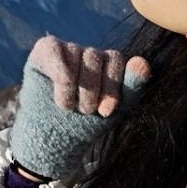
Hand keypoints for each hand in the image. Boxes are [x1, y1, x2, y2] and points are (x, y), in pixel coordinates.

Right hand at [8, 36, 150, 184]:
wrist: (54, 138)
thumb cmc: (84, 123)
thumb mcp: (113, 109)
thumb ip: (131, 86)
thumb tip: (142, 61)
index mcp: (106, 63)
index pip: (114, 58)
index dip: (111, 86)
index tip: (105, 112)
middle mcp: (86, 52)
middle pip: (94, 56)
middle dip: (90, 90)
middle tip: (84, 111)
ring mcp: (65, 49)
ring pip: (75, 53)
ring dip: (73, 88)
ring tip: (69, 107)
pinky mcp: (44, 51)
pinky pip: (54, 50)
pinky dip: (60, 74)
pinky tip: (62, 94)